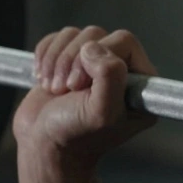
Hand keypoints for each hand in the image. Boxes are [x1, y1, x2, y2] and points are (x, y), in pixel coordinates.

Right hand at [12, 26, 157, 171]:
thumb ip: (110, 76)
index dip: (100, 56)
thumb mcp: (101, 113)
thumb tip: (94, 48)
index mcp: (140, 86)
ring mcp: (94, 66)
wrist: (43, 147)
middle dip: (73, 60)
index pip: (125, 42)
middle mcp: (121, 73)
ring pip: (76, 35)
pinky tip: (43, 80)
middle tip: (64, 90)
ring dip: (57, 61)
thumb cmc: (74, 137)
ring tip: (53, 89)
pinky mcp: (69, 61)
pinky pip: (58, 37)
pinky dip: (45, 55)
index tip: (81, 87)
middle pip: (97, 36)